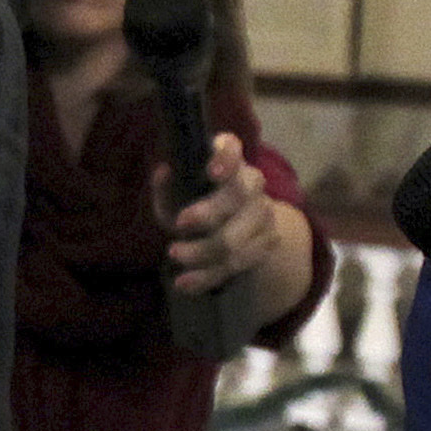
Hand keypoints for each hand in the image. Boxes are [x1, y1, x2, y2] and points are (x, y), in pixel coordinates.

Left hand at [156, 132, 283, 297]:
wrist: (233, 227)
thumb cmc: (195, 201)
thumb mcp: (176, 194)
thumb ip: (166, 186)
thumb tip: (164, 172)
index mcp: (229, 161)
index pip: (231, 148)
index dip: (225, 157)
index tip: (211, 172)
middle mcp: (253, 183)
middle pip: (239, 196)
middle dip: (209, 212)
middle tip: (178, 224)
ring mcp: (264, 215)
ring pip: (237, 238)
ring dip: (203, 251)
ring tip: (174, 255)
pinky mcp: (266, 244)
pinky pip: (237, 265)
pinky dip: (207, 276)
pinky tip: (185, 283)